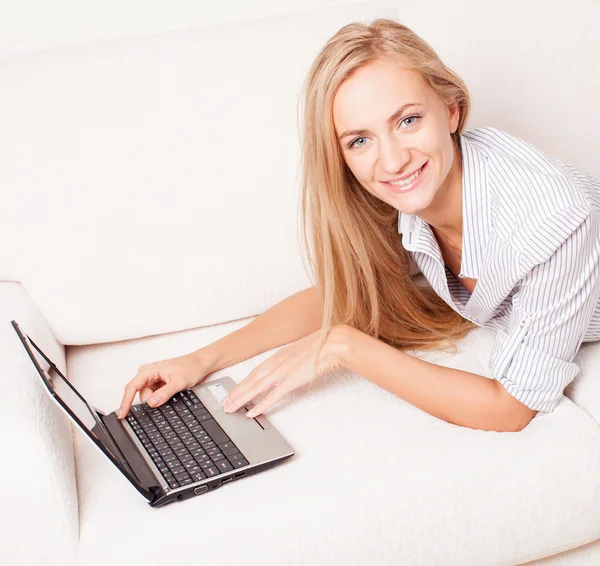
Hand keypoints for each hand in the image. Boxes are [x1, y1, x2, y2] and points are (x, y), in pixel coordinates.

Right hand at [116, 351, 210, 418]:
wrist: (201, 363)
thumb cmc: (191, 367)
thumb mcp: (179, 382)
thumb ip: (164, 393)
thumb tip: (151, 403)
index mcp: (148, 370)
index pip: (131, 388)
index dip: (125, 402)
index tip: (121, 414)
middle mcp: (148, 373)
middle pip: (140, 395)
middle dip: (148, 403)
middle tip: (163, 402)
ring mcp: (152, 379)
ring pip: (148, 397)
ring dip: (157, 400)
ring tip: (172, 393)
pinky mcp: (158, 383)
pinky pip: (154, 395)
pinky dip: (159, 399)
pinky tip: (168, 396)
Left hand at [222, 325, 349, 417]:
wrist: (333, 342)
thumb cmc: (323, 346)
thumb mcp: (303, 351)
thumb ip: (294, 360)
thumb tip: (292, 367)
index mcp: (279, 355)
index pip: (255, 371)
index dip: (243, 382)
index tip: (234, 391)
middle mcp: (276, 363)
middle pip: (251, 380)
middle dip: (236, 392)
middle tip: (224, 404)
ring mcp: (282, 372)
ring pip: (255, 388)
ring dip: (241, 399)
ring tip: (230, 409)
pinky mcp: (291, 381)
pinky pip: (272, 396)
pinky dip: (260, 405)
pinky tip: (252, 413)